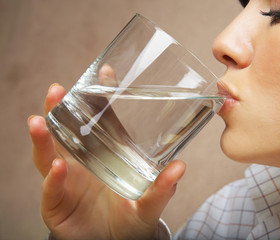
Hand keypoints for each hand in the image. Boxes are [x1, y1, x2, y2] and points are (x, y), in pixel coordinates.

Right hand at [28, 81, 185, 239]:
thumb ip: (162, 188)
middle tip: (58, 91)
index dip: (100, 98)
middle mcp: (81, 164)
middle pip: (65, 132)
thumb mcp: (148, 202)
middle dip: (58, 110)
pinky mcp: (56, 204)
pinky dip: (52, 179)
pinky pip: (51, 189)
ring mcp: (65, 182)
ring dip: (43, 138)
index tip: (106, 72)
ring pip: (48, 155)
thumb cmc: (130, 219)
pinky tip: (57, 168)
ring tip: (40, 121)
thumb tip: (180, 167)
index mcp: (103, 156)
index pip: (99, 122)